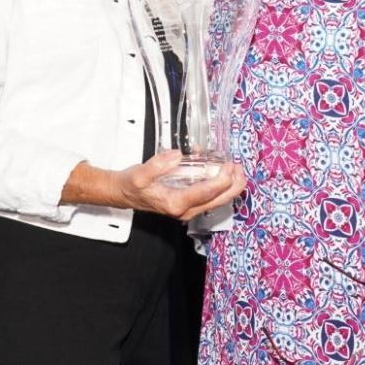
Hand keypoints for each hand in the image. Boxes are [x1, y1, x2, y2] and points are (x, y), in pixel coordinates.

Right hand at [113, 151, 246, 220]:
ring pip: (216, 200)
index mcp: (176, 203)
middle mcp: (185, 209)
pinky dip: (218, 184)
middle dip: (233, 185)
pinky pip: (209, 196)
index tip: (228, 165)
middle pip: (218, 200)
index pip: (206, 193)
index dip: (222, 179)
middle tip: (240, 168)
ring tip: (237, 170)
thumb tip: (177, 155)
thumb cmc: (132, 186)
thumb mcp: (140, 173)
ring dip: (229, 186)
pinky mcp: (188, 203)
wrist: (124, 194)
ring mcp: (188, 208)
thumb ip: (158, 165)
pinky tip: (219, 169)